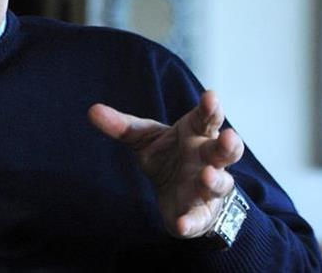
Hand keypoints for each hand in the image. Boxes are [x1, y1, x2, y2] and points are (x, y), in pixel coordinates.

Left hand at [88, 90, 244, 238]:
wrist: (177, 193)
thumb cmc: (168, 155)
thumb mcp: (143, 138)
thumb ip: (121, 126)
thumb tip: (92, 111)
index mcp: (197, 134)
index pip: (207, 118)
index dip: (211, 107)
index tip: (210, 97)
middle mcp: (208, 159)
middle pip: (225, 150)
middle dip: (229, 145)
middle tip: (227, 137)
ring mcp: (208, 187)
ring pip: (221, 183)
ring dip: (215, 180)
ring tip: (206, 175)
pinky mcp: (200, 213)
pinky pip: (198, 219)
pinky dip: (191, 222)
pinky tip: (181, 225)